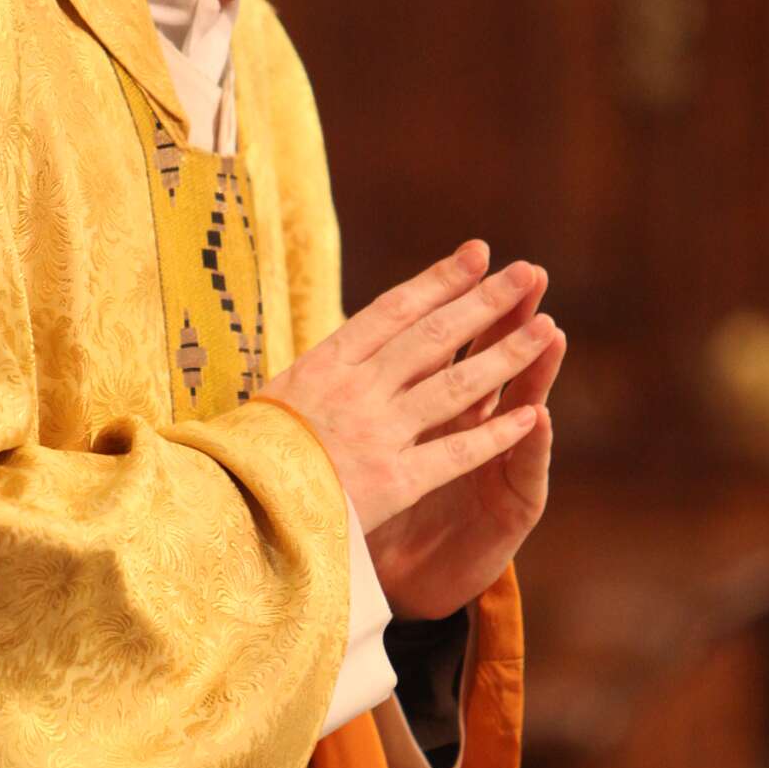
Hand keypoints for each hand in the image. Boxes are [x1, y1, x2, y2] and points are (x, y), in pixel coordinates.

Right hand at [259, 241, 557, 543]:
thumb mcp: (271, 402)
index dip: (441, 280)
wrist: (222, 513)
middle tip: (530, 273)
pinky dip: (494, 434)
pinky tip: (529, 415)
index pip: (393, 310)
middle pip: (434, 336)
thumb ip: (317, 379)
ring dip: (506, 355)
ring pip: (455, 385)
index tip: (478, 254)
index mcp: (322, 364)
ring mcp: (373, 433)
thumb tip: (351, 348)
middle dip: (487, 302)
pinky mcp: (389, 482)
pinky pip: (454, 453)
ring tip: (545, 329)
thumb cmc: (239, 462)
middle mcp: (353, 390)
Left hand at [365, 261, 563, 618]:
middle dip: (509, 318)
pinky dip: (529, 447)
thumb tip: (343, 344)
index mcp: (439, 406)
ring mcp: (501, 465)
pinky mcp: (514, 509)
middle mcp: (477, 428)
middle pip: (494, 362)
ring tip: (551, 332)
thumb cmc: (390, 510)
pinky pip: (522, 475)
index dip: (464, 301)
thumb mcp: (369, 454)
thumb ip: (375, 403)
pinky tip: (539, 419)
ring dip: (534, 370)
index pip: (455, 345)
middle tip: (530, 274)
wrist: (415, 580)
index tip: (474, 256)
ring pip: (520, 408)